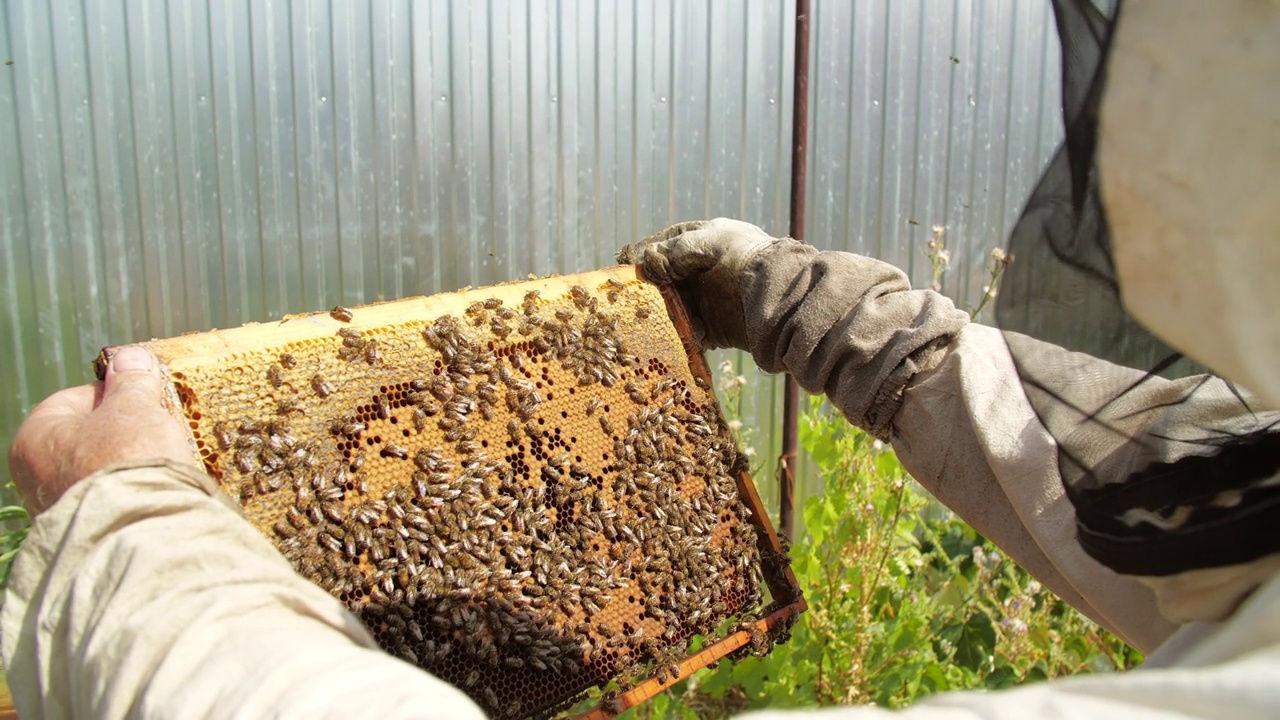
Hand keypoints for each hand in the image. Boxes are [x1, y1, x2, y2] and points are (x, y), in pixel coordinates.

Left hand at [8, 345, 194, 514]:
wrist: (142, 531)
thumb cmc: (127, 459)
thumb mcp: (133, 407)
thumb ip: (131, 380)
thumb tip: (128, 357)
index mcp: (33, 439)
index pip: (74, 400)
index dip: (115, 394)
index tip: (146, 398)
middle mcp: (34, 477)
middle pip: (89, 437)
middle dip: (125, 431)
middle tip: (159, 427)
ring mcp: (59, 508)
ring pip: (102, 470)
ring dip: (131, 462)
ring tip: (164, 459)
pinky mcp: (88, 532)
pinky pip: (114, 499)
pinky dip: (135, 490)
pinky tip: (159, 487)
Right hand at [618, 218, 784, 348]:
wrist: (784, 296)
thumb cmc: (747, 259)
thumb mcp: (709, 242)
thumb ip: (674, 250)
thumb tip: (645, 262)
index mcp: (704, 242)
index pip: (664, 245)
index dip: (642, 255)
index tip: (623, 265)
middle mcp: (704, 270)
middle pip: (664, 280)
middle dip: (648, 289)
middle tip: (629, 297)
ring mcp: (709, 300)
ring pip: (672, 307)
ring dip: (662, 314)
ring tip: (650, 319)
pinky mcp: (716, 328)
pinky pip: (688, 332)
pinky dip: (682, 334)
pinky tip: (684, 332)